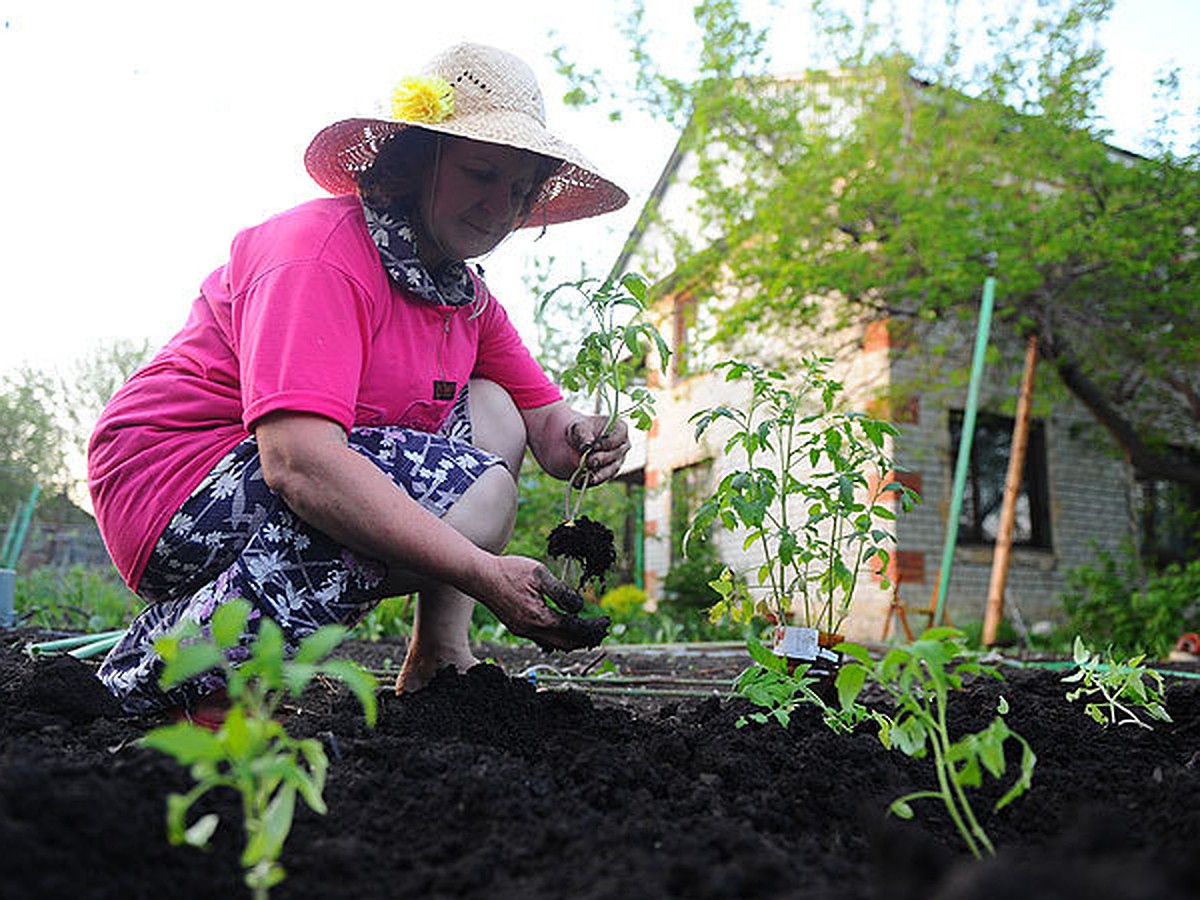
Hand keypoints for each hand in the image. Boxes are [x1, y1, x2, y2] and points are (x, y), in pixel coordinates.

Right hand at [480, 556, 609, 651]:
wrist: (480, 576)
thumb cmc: (509, 571)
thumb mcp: (540, 574)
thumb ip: (562, 592)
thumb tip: (579, 607)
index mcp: (540, 617)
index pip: (575, 629)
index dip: (593, 628)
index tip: (605, 622)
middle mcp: (531, 630)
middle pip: (567, 643)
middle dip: (587, 638)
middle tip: (601, 629)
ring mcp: (523, 632)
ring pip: (555, 645)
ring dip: (573, 640)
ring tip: (588, 632)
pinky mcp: (518, 628)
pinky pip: (543, 640)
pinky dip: (559, 638)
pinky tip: (565, 630)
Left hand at [567, 415, 629, 484]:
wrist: (578, 442)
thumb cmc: (583, 431)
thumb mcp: (579, 428)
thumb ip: (583, 434)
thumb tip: (587, 445)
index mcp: (620, 430)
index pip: (619, 437)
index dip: (608, 442)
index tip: (595, 446)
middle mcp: (623, 447)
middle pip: (615, 454)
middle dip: (601, 459)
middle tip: (589, 462)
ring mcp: (618, 461)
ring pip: (611, 470)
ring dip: (598, 474)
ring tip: (587, 478)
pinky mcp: (609, 474)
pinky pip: (602, 479)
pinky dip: (591, 481)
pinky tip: (579, 483)